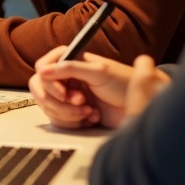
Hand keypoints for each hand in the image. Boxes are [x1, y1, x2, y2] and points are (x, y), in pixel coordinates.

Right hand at [29, 47, 169, 129]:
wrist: (144, 107)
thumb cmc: (125, 83)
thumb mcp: (99, 71)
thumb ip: (70, 68)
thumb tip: (43, 71)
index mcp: (70, 62)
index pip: (43, 67)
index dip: (49, 81)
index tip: (64, 92)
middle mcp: (66, 79)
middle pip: (40, 89)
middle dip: (58, 101)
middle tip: (80, 103)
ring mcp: (68, 97)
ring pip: (49, 107)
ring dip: (69, 113)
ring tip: (90, 111)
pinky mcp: (74, 115)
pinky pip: (59, 121)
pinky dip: (74, 122)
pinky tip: (93, 118)